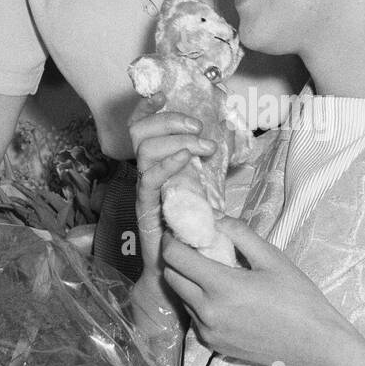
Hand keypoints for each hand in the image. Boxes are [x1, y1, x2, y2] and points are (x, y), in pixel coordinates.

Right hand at [129, 95, 214, 286]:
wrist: (178, 273)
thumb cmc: (194, 232)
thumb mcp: (204, 190)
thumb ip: (206, 167)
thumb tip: (225, 137)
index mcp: (158, 166)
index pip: (142, 128)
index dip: (148, 107)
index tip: (163, 92)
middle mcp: (147, 175)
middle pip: (139, 133)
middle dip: (168, 120)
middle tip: (198, 126)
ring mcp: (145, 192)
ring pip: (144, 151)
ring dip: (175, 139)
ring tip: (203, 145)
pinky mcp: (147, 211)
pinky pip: (149, 181)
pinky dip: (168, 163)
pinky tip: (186, 158)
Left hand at [160, 216, 348, 365]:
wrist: (313, 344)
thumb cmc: (298, 298)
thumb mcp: (272, 258)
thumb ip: (239, 233)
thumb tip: (213, 217)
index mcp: (221, 286)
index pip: (174, 257)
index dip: (172, 239)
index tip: (181, 230)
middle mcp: (207, 311)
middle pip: (170, 277)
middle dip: (176, 258)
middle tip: (195, 248)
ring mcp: (208, 331)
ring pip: (180, 297)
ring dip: (187, 281)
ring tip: (212, 272)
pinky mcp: (212, 344)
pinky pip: (193, 316)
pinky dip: (199, 302)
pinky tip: (222, 297)